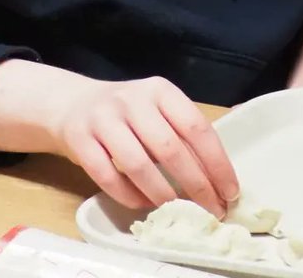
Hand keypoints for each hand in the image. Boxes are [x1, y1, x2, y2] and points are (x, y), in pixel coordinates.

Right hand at [50, 76, 238, 215]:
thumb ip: (182, 131)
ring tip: (177, 211)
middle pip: (170, 148)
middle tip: (210, 210)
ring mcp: (104, 119)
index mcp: (161, 90)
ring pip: (138, 164)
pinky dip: (129, 196)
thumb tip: (217, 177)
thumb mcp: (157, 109)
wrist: (73, 104)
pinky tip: (143, 205)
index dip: (216, 162)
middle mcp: (133, 100)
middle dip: (195, 185)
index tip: (229, 190)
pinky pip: (107, 176)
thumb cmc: (127, 113)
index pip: (196, 126)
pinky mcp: (80, 140)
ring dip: (162, 194)